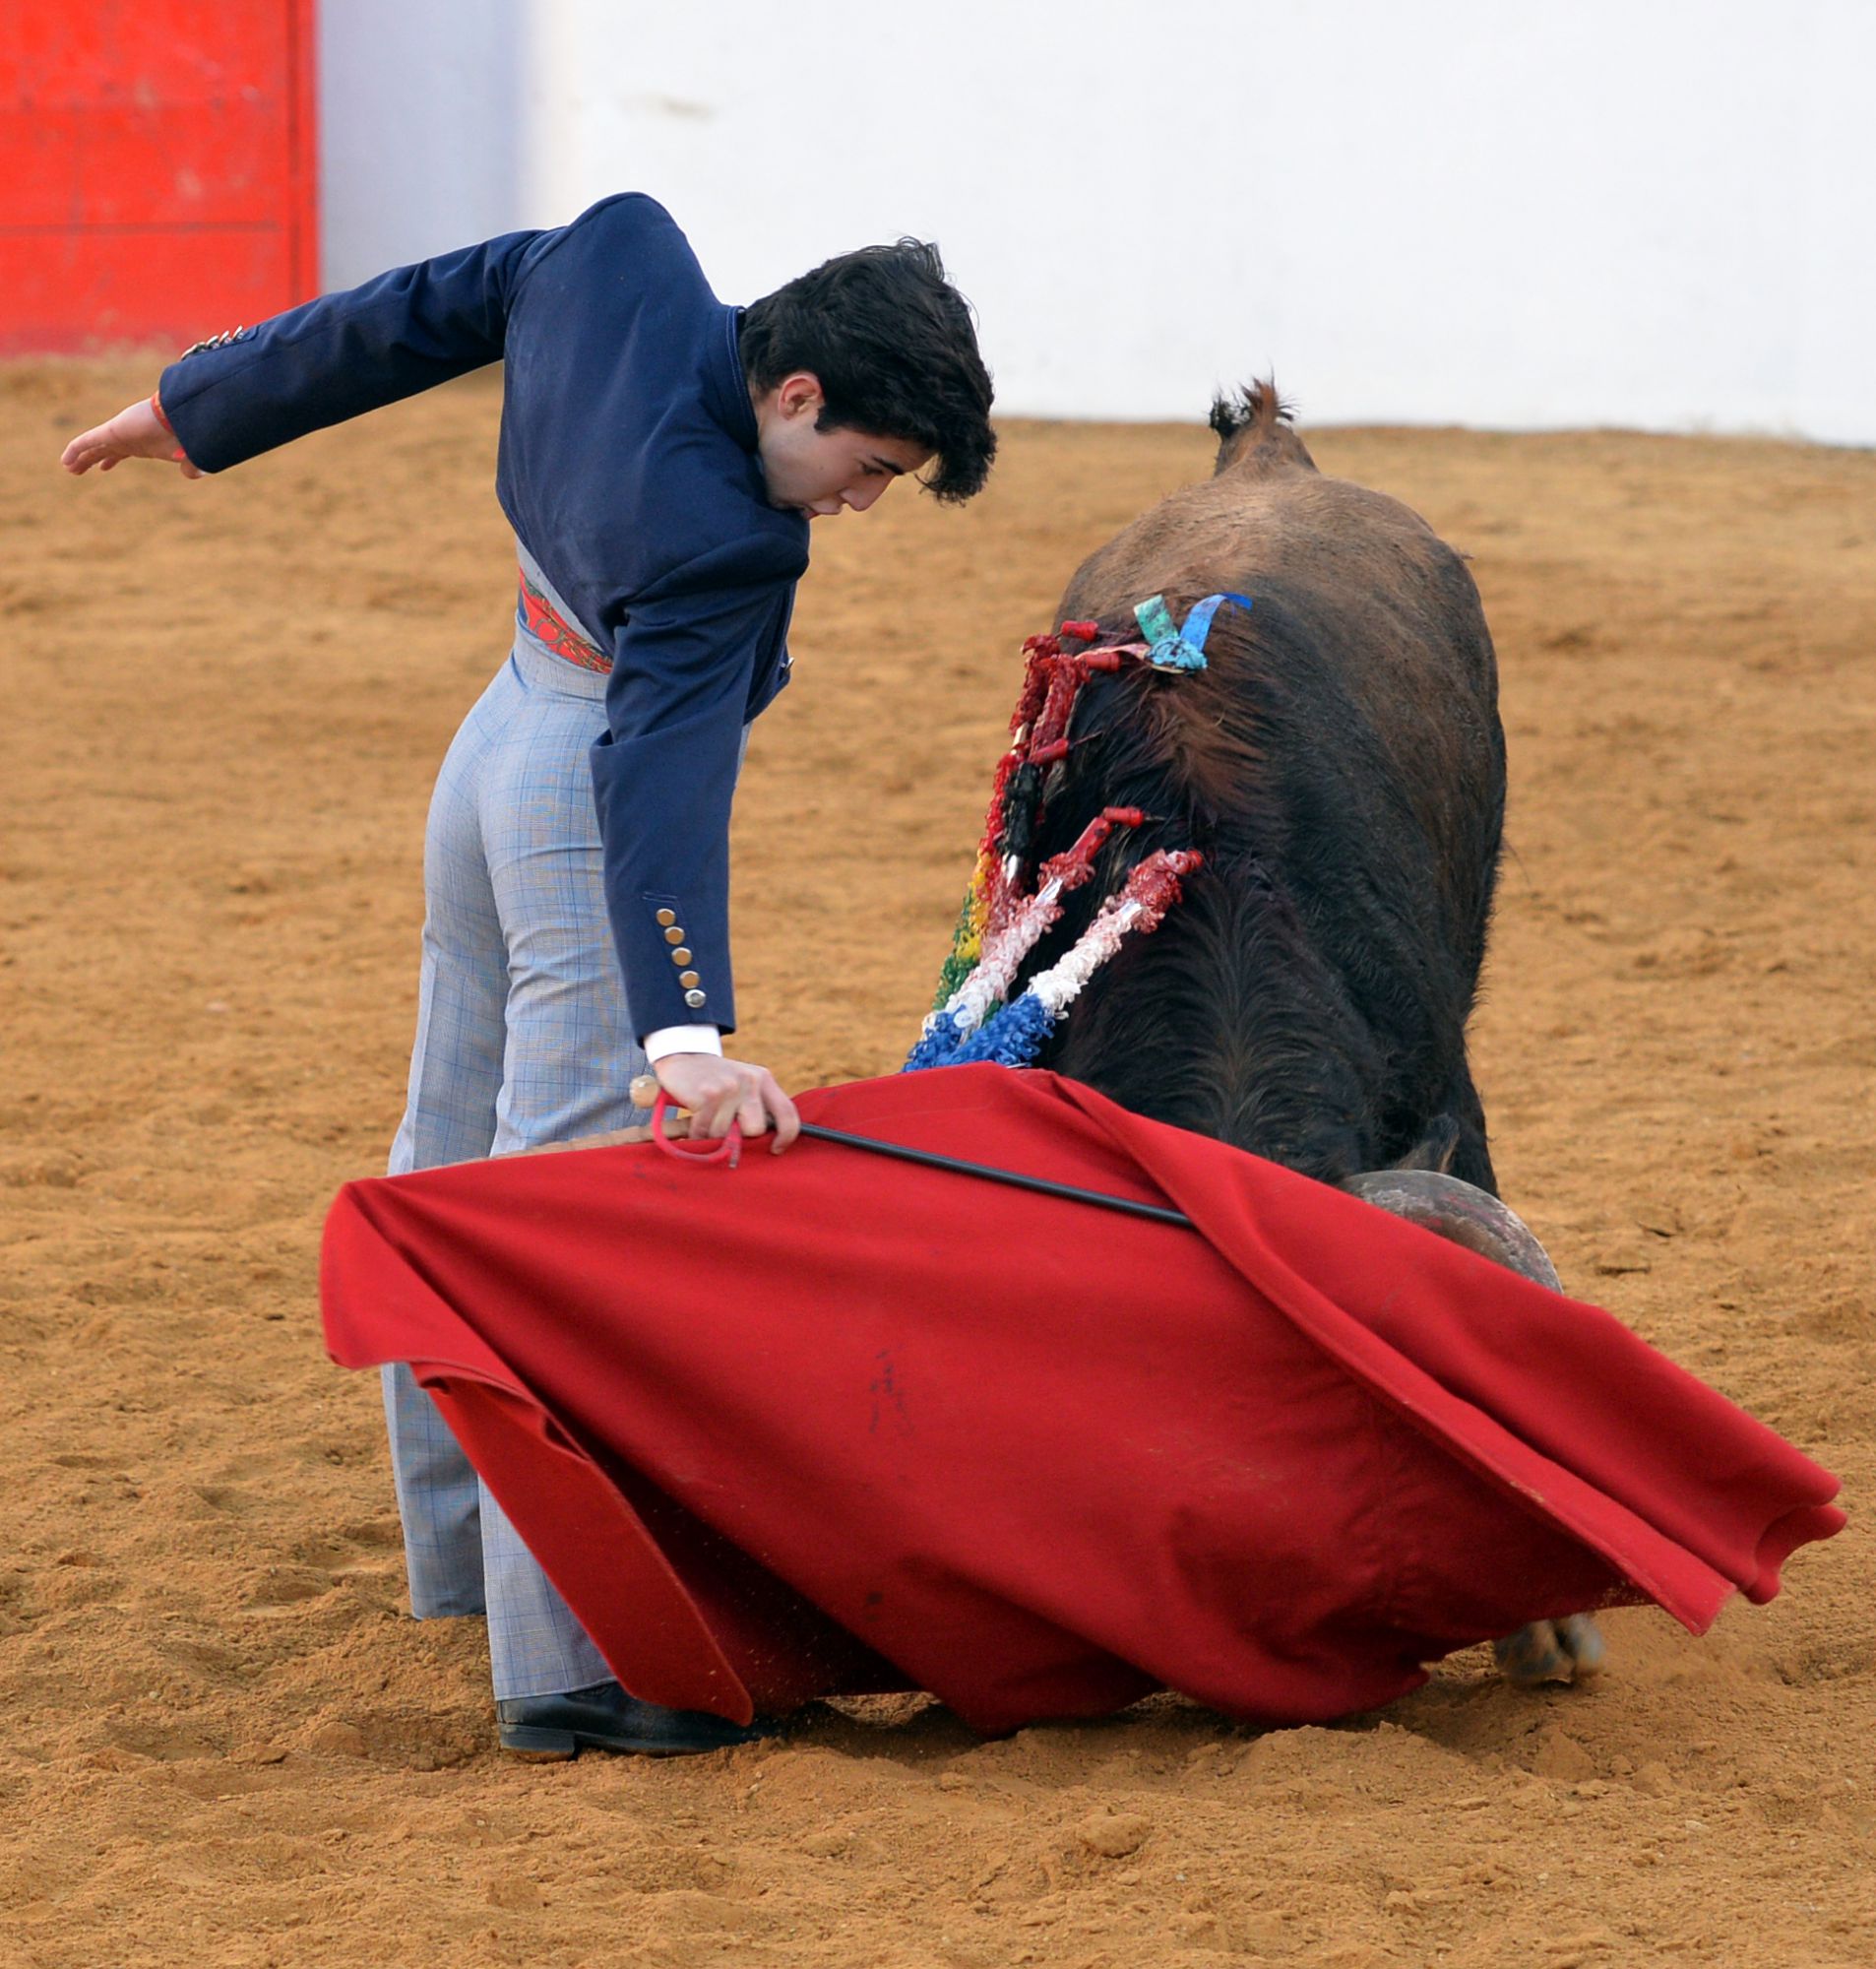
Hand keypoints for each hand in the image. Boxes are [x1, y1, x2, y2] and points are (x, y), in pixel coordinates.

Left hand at [61, 397, 201, 477]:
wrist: (185, 415)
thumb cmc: (193, 433)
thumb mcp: (193, 454)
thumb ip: (191, 465)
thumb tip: (191, 472)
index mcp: (145, 445)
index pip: (123, 452)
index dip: (111, 459)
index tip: (103, 467)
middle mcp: (129, 439)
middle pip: (105, 450)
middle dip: (92, 459)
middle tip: (78, 468)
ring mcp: (119, 434)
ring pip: (93, 448)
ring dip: (80, 458)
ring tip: (68, 468)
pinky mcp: (111, 431)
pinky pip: (87, 441)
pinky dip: (75, 450)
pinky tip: (65, 462)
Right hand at [649, 1054, 799, 1152]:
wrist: (683, 1057)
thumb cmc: (717, 1080)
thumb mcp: (745, 1084)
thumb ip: (759, 1107)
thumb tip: (770, 1143)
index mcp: (764, 1079)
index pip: (787, 1112)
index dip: (786, 1136)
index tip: (775, 1149)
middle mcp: (750, 1081)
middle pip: (756, 1129)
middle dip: (739, 1135)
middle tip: (725, 1124)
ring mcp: (730, 1087)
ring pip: (727, 1134)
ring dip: (713, 1134)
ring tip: (707, 1117)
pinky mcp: (708, 1094)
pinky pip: (705, 1130)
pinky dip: (697, 1131)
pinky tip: (695, 1116)